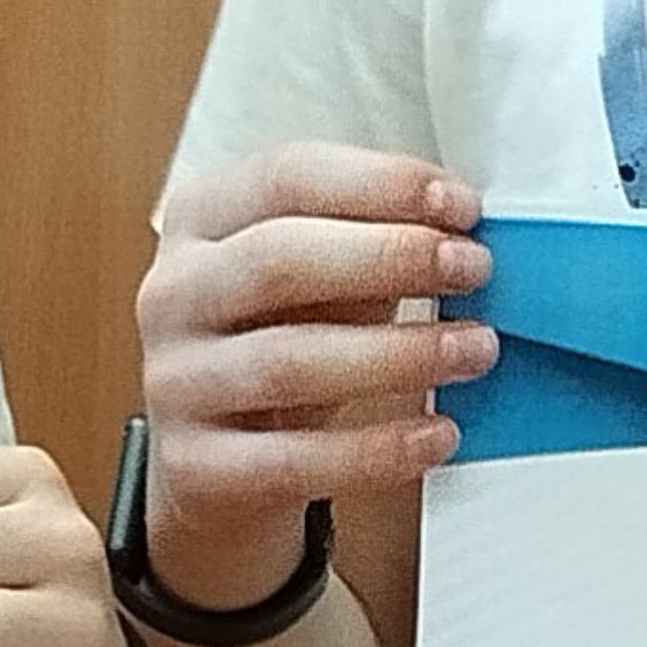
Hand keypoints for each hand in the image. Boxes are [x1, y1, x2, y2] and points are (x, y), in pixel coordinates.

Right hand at [135, 144, 494, 602]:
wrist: (214, 466)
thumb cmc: (277, 346)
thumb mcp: (312, 280)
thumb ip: (371, 245)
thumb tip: (461, 234)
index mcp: (199, 222)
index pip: (284, 178)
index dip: (380, 185)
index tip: (460, 205)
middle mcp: (173, 294)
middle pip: (278, 259)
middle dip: (390, 258)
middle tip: (472, 269)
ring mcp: (175, 382)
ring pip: (287, 362)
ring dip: (398, 353)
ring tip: (473, 349)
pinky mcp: (195, 467)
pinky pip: (292, 460)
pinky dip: (376, 450)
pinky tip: (434, 435)